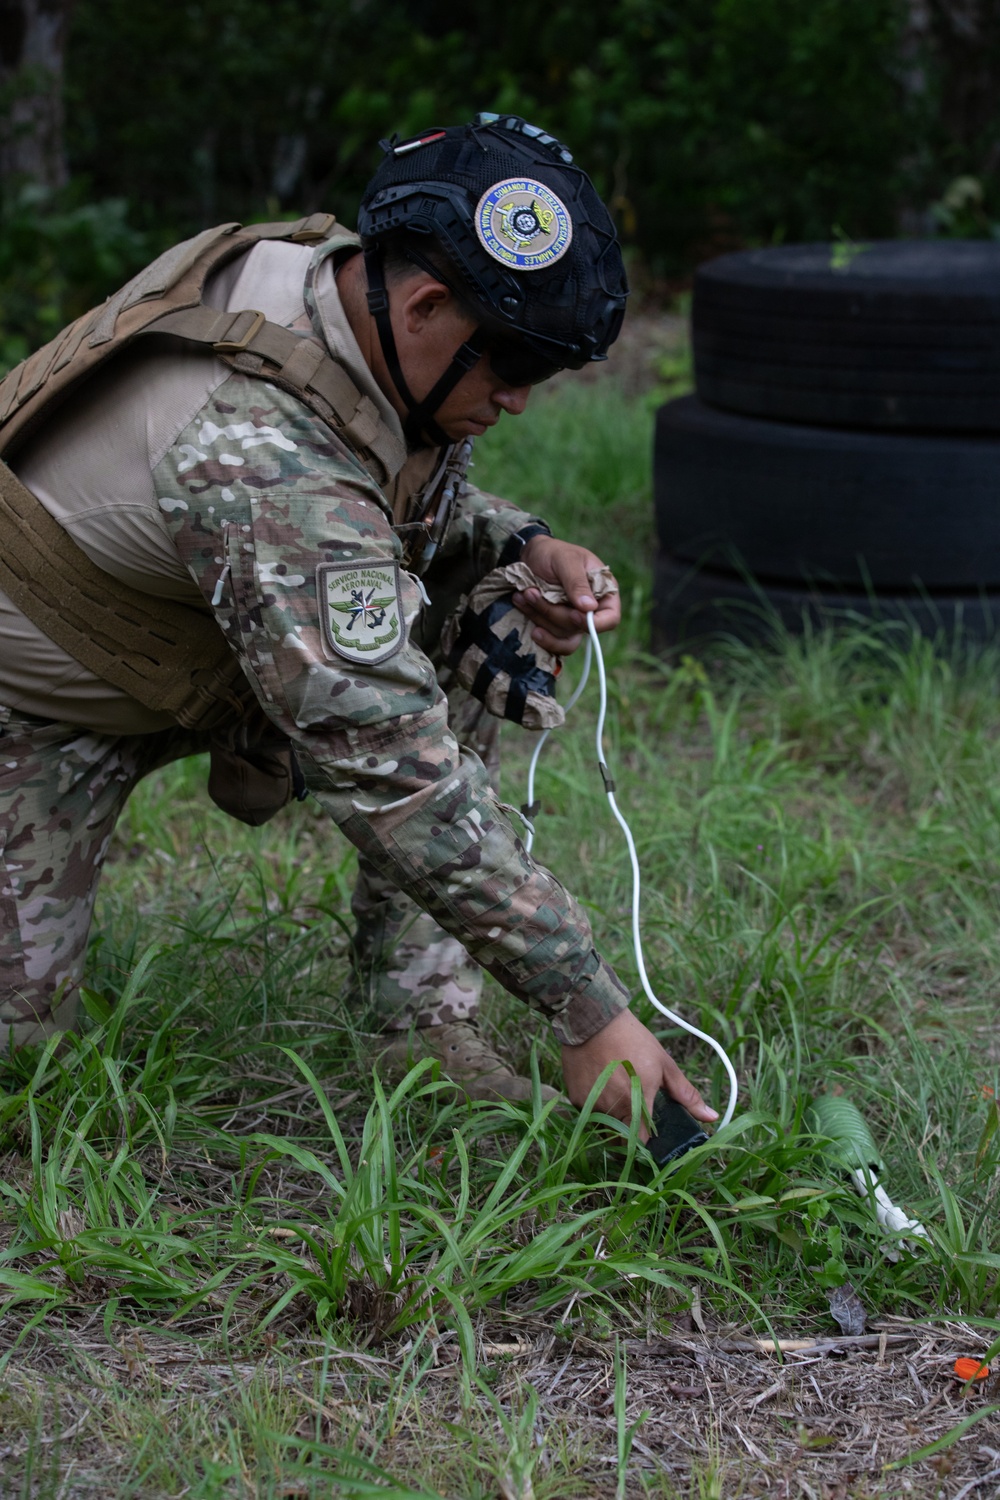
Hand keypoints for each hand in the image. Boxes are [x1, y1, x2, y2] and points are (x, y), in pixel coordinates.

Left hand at [516, 534, 620, 655]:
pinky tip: (526, 614)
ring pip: (562, 636)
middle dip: (553, 612)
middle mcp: (591, 610)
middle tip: (531, 592)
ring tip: (525, 594)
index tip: (574, 614)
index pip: (610, 618)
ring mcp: (573, 621)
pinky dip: (539, 632)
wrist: (530, 557)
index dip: (595, 623)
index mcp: (603, 592)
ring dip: (540, 617)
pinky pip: (553, 642)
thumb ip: (576, 582)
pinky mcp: (556, 627)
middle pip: (579, 628)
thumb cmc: (552, 553)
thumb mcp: (566, 560)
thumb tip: (588, 607)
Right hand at [560, 1007, 718, 1139]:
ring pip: (604, 1129)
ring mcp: (591, 1106)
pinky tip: (604, 1088)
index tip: (654, 1138)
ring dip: (614, 1122)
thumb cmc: (634, 1040)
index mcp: (637, 1105)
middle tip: (638, 1118)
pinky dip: (598, 1108)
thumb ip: (686, 1094)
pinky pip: (589, 1114)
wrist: (594, 1019)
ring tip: (620, 1097)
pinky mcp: (575, 1099)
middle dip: (631, 1135)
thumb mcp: (664, 1065)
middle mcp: (612, 1111)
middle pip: (622, 1140)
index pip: (643, 1146)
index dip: (649, 1146)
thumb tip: (712, 1117)